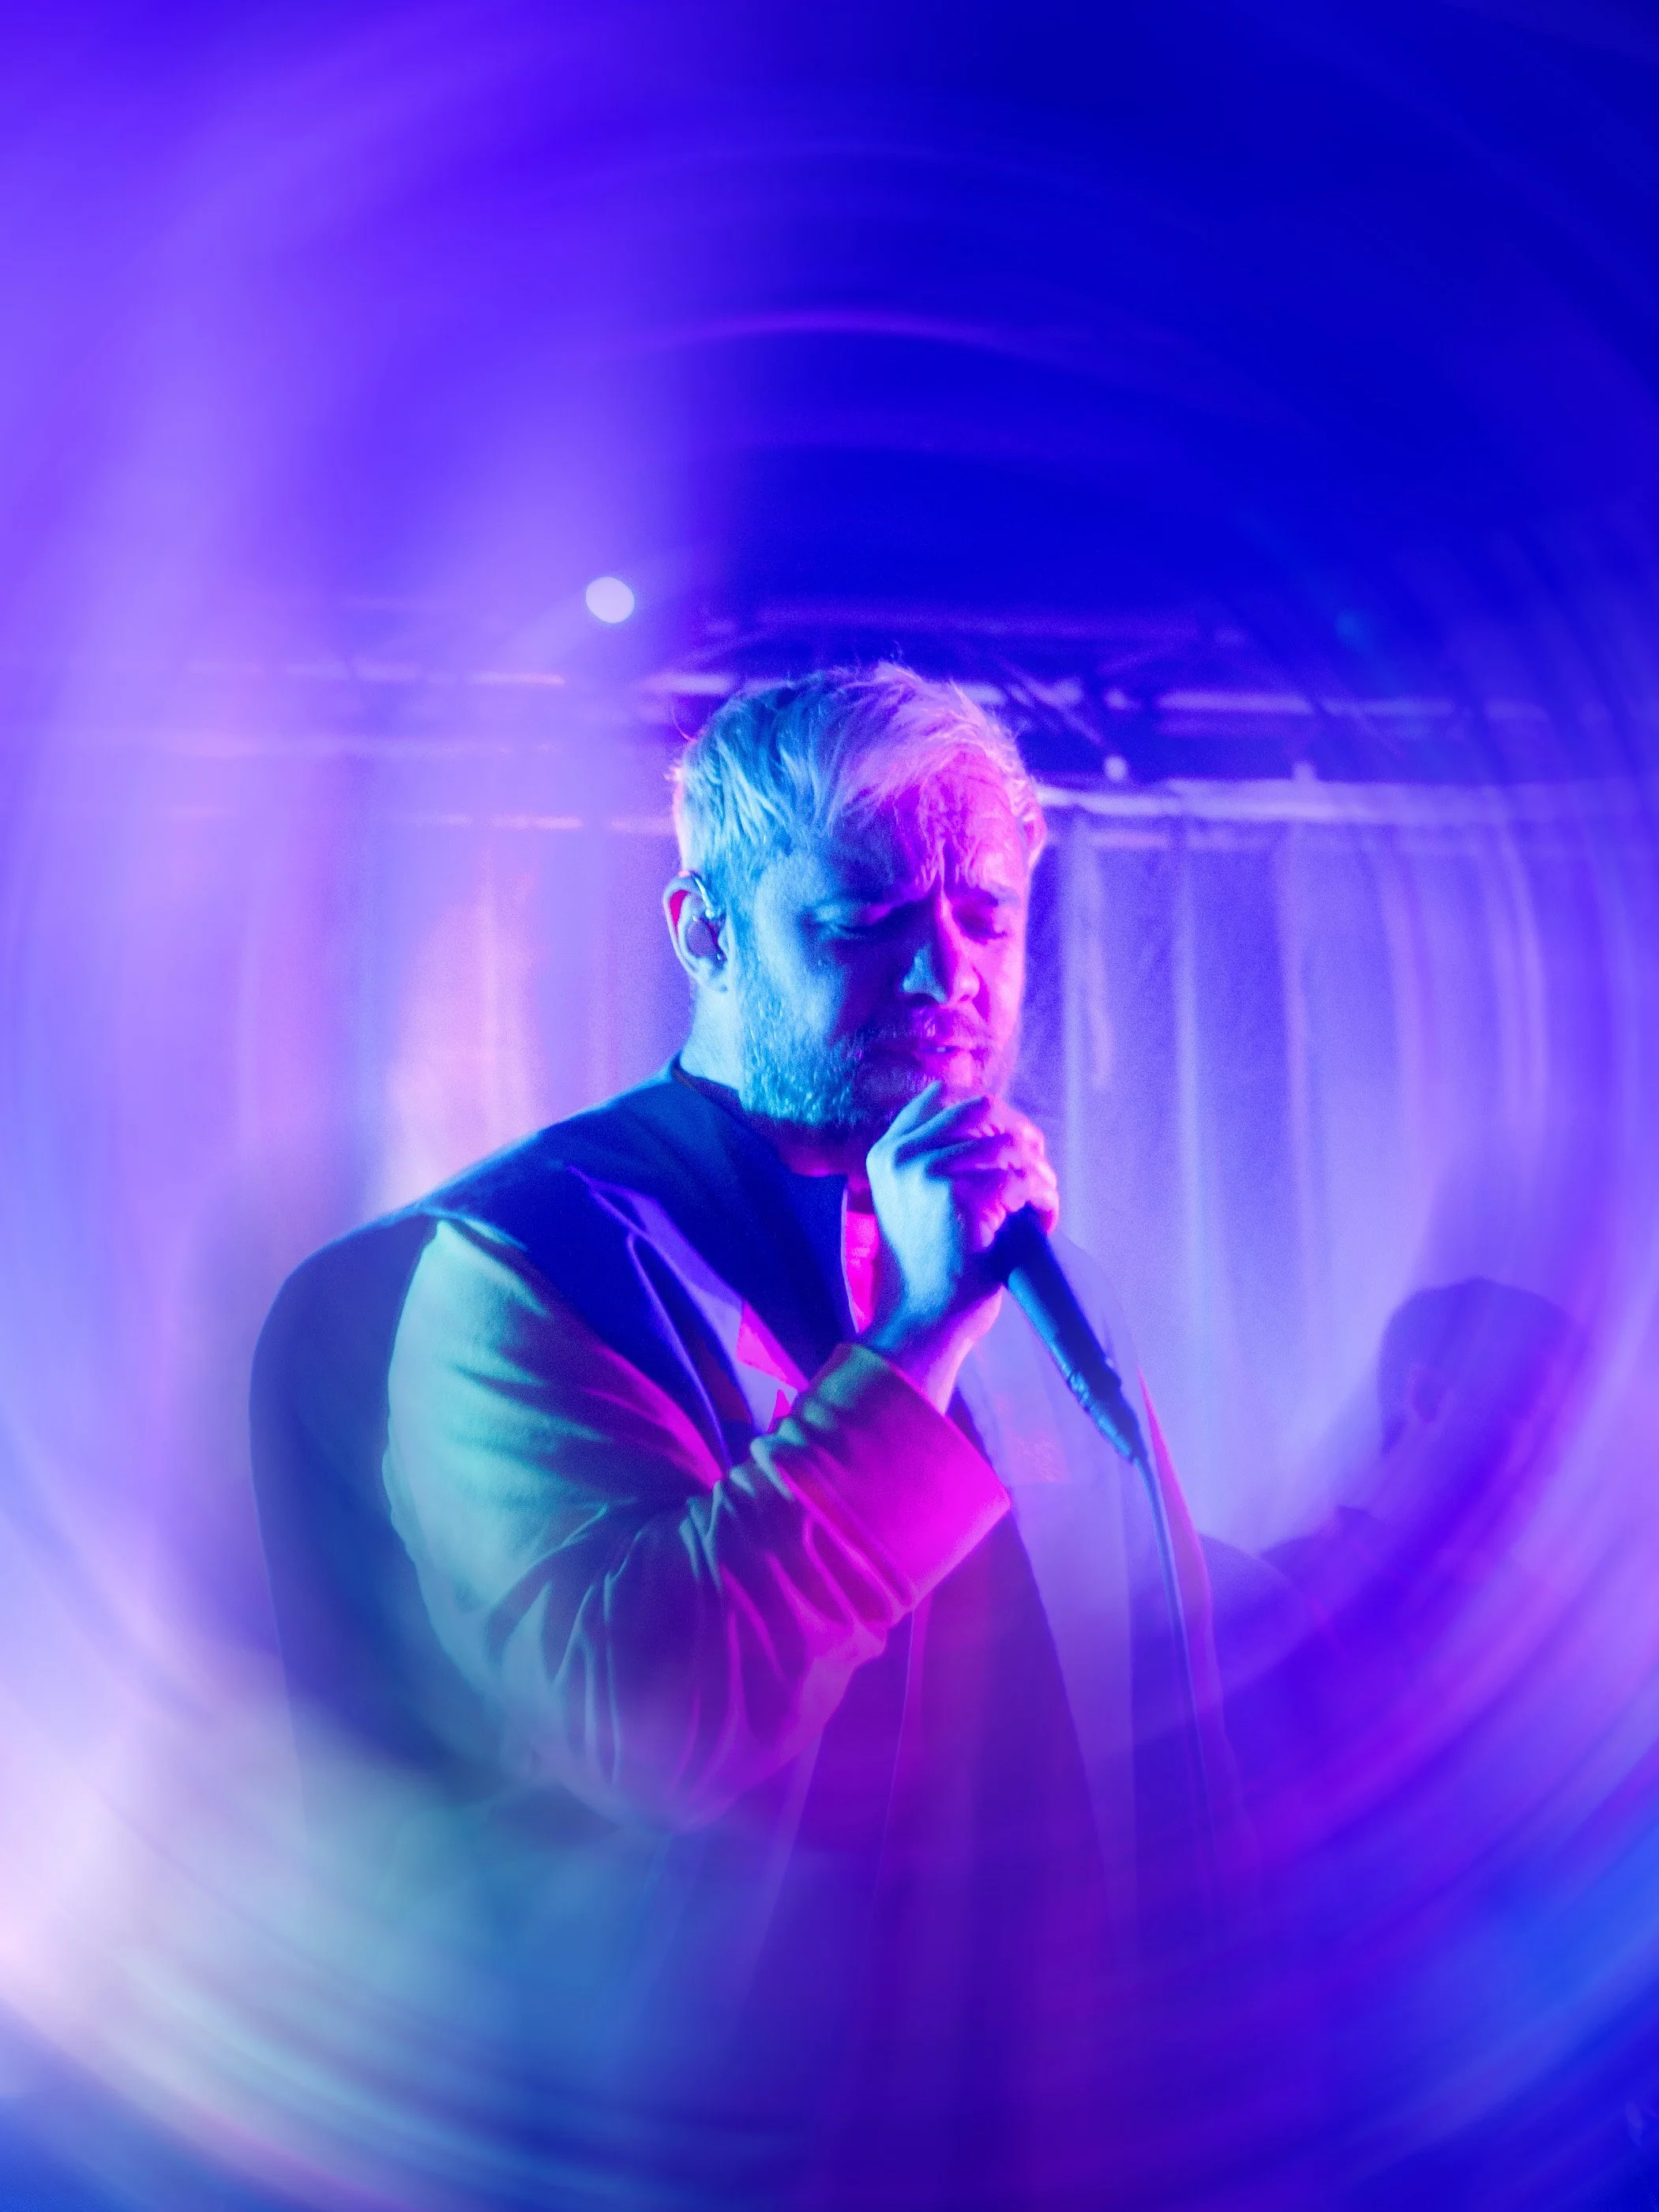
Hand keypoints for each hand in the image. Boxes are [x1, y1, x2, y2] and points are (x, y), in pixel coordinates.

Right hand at [860, 1083, 1059, 1410]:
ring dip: (1038, 1171)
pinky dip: (1043, 1199)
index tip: (1011, 1137)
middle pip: (981, 1108)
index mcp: (887, 1153)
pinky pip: (1022, 1181)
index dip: (987, 1113)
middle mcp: (903, 1155)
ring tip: (1042, 1201)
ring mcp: (929, 1172)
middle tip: (1037, 1162)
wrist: (919, 1324)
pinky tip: (1043, 1219)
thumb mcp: (914, 1203)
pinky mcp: (961, 1197)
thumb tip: (999, 1129)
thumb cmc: (926, 1271)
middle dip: (1019, 1131)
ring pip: (1009, 1145)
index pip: (940, 1098)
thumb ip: (935, 1162)